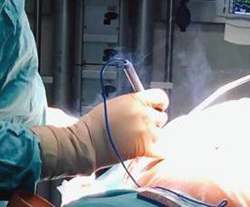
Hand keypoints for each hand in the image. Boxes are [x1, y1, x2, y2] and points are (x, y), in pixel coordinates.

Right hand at [32, 89, 168, 177]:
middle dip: (154, 122)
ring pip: (159, 134)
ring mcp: (146, 132)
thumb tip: (145, 106)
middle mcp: (144, 114)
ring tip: (136, 139)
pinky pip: (160, 150)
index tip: (157, 108)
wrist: (88, 142)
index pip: (161, 97)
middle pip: (162, 117)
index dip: (160, 103)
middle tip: (141, 126)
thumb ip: (134, 103)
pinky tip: (146, 150)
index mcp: (136, 100)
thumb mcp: (116, 103)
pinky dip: (155, 151)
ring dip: (151, 137)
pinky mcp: (145, 149)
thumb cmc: (97, 122)